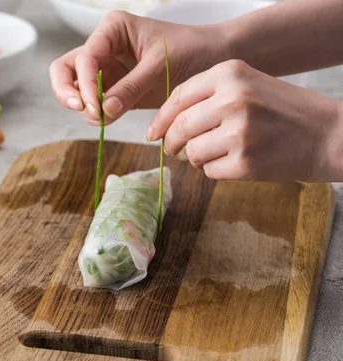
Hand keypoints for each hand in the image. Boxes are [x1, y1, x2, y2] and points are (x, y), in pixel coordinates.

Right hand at [49, 11, 229, 123]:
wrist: (212, 60)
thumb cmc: (191, 50)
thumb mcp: (162, 66)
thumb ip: (132, 88)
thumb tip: (104, 111)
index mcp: (112, 30)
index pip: (85, 57)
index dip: (85, 83)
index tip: (96, 106)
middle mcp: (103, 48)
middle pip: (64, 69)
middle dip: (67, 92)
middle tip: (84, 110)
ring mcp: (106, 70)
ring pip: (74, 89)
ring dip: (83, 107)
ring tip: (103, 118)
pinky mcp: (113, 90)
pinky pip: (93, 104)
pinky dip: (96, 115)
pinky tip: (109, 119)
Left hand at [147, 60, 342, 181]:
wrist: (328, 134)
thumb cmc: (282, 111)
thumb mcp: (247, 85)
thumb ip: (207, 96)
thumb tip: (163, 124)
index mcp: (230, 73)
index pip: (177, 97)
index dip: (160, 119)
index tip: (152, 133)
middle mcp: (232, 98)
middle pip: (179, 127)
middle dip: (172, 143)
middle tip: (174, 149)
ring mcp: (239, 132)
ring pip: (192, 152)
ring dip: (197, 157)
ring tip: (220, 152)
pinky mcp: (245, 162)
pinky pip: (209, 171)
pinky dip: (216, 170)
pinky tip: (237, 161)